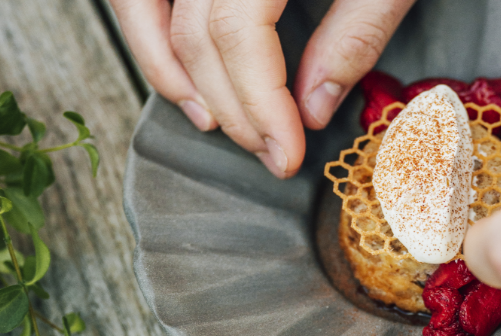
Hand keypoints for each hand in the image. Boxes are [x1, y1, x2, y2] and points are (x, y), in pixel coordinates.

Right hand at [108, 0, 415, 178]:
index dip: (259, 105)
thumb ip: (354, 34)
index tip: (286, 154)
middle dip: (231, 105)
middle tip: (268, 150)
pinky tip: (184, 71)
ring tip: (214, 122)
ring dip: (175, 73)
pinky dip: (154, 29)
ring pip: (146, 3)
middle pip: (196, 30)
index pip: (236, 33)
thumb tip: (314, 108)